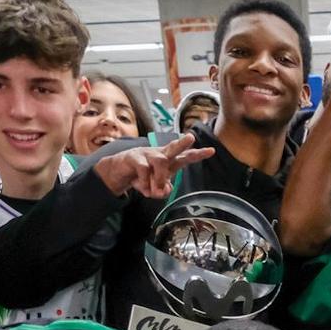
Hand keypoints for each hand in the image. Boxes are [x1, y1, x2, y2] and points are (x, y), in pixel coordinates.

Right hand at [95, 134, 214, 198]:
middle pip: (173, 147)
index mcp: (168, 161)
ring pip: (160, 162)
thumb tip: (164, 191)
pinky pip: (144, 170)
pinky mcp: (134, 157)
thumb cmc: (142, 177)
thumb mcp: (155, 187)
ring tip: (155, 191)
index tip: (212, 151)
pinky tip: (143, 189)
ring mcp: (147, 154)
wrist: (118, 172)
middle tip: (191, 137)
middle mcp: (159, 154)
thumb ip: (163, 190)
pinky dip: (145, 183)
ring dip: (160, 178)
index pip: (185, 157)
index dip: (198, 154)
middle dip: (183, 143)